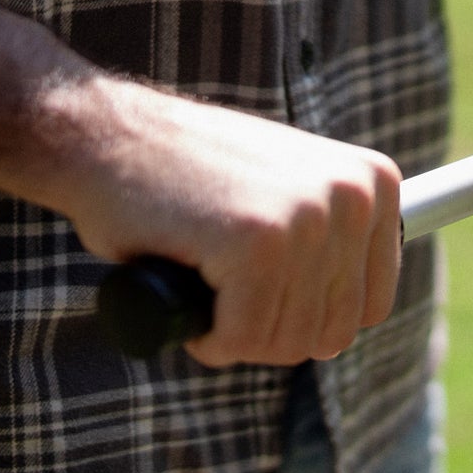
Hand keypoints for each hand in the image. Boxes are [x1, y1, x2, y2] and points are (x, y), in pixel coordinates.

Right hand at [44, 76, 401, 367]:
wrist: (97, 131)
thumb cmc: (186, 176)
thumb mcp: (288, 191)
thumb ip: (334, 243)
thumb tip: (359, 321)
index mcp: (375, 182)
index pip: (369, 307)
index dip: (305, 317)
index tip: (258, 288)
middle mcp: (356, 196)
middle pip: (333, 332)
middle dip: (269, 332)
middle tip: (221, 290)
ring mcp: (310, 218)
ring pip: (289, 341)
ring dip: (235, 335)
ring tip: (202, 277)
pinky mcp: (258, 244)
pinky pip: (243, 338)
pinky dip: (207, 337)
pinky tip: (184, 288)